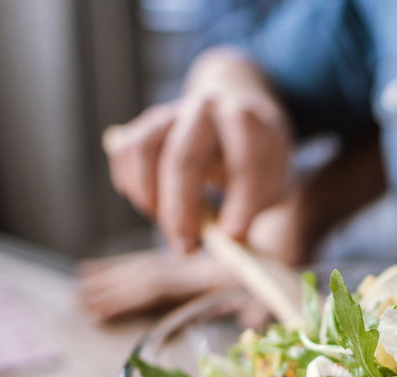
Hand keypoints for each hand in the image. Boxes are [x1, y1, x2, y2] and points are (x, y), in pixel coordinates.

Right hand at [104, 48, 291, 252]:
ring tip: (171, 225)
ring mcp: (172, 112)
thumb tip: (227, 240)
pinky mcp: (148, 124)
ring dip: (150, 198)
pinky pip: (125, 152)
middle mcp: (206, 108)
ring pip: (143, 152)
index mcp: (247, 119)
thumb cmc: (257, 162)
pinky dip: (132, 185)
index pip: (244, 157)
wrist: (239, 126)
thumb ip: (250, 210)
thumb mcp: (271, 184)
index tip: (233, 235)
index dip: (241, 199)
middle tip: (187, 248)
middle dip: (182, 210)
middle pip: (182, 158)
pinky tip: (154, 206)